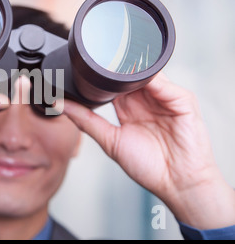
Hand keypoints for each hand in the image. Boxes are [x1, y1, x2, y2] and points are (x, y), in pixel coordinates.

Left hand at [63, 73, 234, 229]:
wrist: (177, 183)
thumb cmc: (148, 167)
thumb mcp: (110, 141)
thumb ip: (86, 120)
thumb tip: (60, 105)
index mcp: (129, 107)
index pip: (113, 82)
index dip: (100, 75)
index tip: (80, 67)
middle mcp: (147, 99)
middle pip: (129, 73)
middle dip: (115, 66)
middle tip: (96, 60)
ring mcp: (165, 98)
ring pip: (146, 72)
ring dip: (131, 67)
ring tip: (114, 64)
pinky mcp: (182, 100)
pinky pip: (164, 83)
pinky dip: (150, 76)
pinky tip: (136, 75)